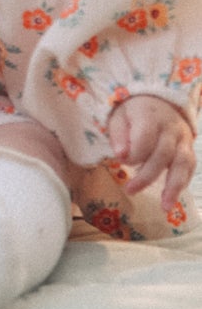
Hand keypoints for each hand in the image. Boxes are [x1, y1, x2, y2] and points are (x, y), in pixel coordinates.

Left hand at [108, 93, 195, 211]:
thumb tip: (121, 156)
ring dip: (174, 186)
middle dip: (147, 176)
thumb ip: (118, 135)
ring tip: (165, 207)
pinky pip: (190, 167)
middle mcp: (170, 127)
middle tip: (130, 190)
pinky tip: (171, 199)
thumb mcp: (118, 116)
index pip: (145, 138)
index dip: (133, 154)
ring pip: (183, 163)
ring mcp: (183, 138)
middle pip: (163, 154)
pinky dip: (182, 183)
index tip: (121, 161)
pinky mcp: (189, 148)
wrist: (157, 101)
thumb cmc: (133, 112)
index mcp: (150, 116)